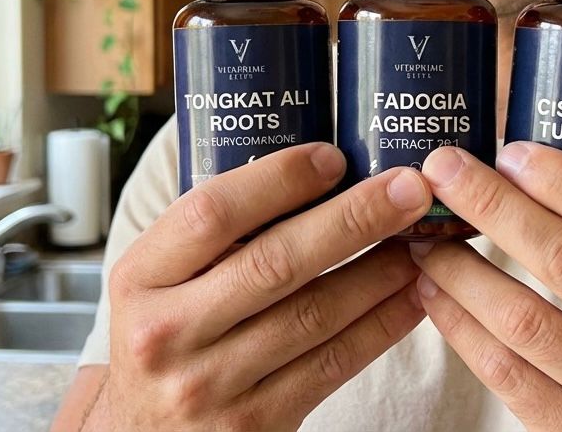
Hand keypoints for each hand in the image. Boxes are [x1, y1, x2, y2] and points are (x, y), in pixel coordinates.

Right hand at [86, 142, 431, 430]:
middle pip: (275, 263)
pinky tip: (411, 294)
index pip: (212, 213)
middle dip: (353, 218)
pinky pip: (332, 364)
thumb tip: (316, 171)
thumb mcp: (160, 277)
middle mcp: (167, 332)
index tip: (334, 157)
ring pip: (314, 315)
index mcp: (139, 277)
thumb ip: (214, 232)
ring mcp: (210, 386)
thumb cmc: (163, 331)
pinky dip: (381, 324)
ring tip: (421, 235)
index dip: (280, 179)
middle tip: (408, 187)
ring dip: (379, 271)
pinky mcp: (255, 426)